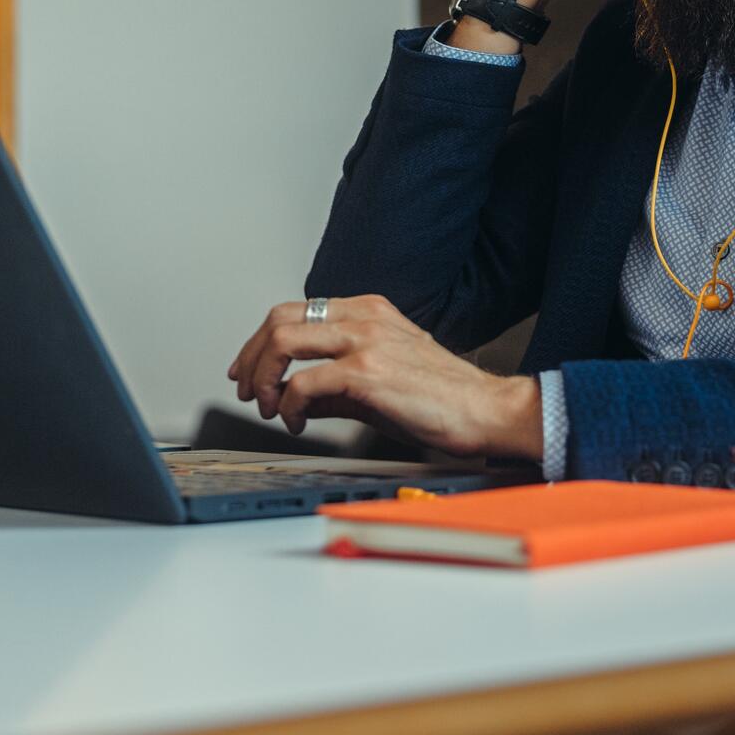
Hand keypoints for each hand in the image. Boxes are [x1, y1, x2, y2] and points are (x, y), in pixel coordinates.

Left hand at [225, 295, 541, 459]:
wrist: (487, 410)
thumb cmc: (444, 397)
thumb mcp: (383, 378)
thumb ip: (336, 383)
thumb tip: (297, 396)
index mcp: (370, 311)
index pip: (295, 310)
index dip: (262, 341)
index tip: (251, 368)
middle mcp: (365, 317)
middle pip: (280, 318)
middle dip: (252, 356)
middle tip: (247, 389)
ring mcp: (366, 340)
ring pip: (284, 340)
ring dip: (263, 377)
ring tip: (268, 406)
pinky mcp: (367, 372)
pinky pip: (304, 382)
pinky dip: (288, 405)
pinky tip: (296, 423)